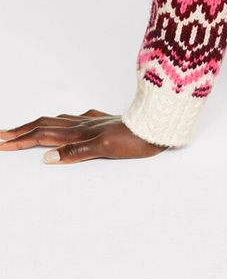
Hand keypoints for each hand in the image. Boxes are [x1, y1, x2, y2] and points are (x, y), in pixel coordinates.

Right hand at [0, 110, 166, 163]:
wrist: (160, 126)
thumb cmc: (136, 139)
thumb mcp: (105, 148)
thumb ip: (76, 152)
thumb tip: (47, 157)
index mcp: (80, 132)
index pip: (43, 135)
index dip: (21, 139)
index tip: (1, 143)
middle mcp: (84, 124)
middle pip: (46, 125)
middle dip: (22, 131)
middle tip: (2, 135)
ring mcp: (94, 122)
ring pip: (59, 121)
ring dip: (38, 125)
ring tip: (26, 127)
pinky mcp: (105, 123)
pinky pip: (77, 120)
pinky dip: (63, 122)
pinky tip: (68, 121)